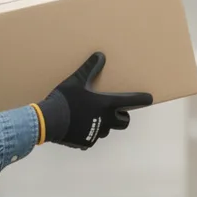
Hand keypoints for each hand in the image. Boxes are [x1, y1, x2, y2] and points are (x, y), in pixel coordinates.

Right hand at [37, 52, 154, 148]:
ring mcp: (96, 133)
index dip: (142, 99)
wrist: (48, 121)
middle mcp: (106, 120)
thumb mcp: (76, 80)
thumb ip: (90, 68)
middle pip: (124, 121)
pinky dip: (89, 133)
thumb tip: (100, 54)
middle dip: (122, 116)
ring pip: (108, 130)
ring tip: (92, 116)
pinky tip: (78, 126)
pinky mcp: (86, 142)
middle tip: (115, 111)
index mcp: (106, 104)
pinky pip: (92, 138)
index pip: (132, 101)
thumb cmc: (64, 99)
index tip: (149, 98)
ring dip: (104, 124)